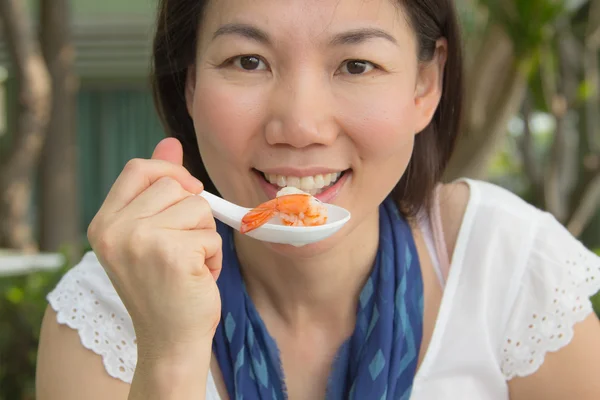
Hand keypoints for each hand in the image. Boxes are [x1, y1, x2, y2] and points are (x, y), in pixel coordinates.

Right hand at [87, 138, 222, 360]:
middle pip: (175, 186)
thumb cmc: (164, 286)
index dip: (169, 173)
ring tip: (189, 264)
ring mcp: (141, 241)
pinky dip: (214, 257)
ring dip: (204, 237)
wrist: (170, 340)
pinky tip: (197, 278)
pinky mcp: (172, 253)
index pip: (137, 168)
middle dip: (192, 215)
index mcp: (103, 223)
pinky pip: (211, 234)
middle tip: (182, 248)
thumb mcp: (150, 234)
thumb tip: (170, 142)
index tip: (186, 192)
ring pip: (198, 207)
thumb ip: (157, 188)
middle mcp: (115, 230)